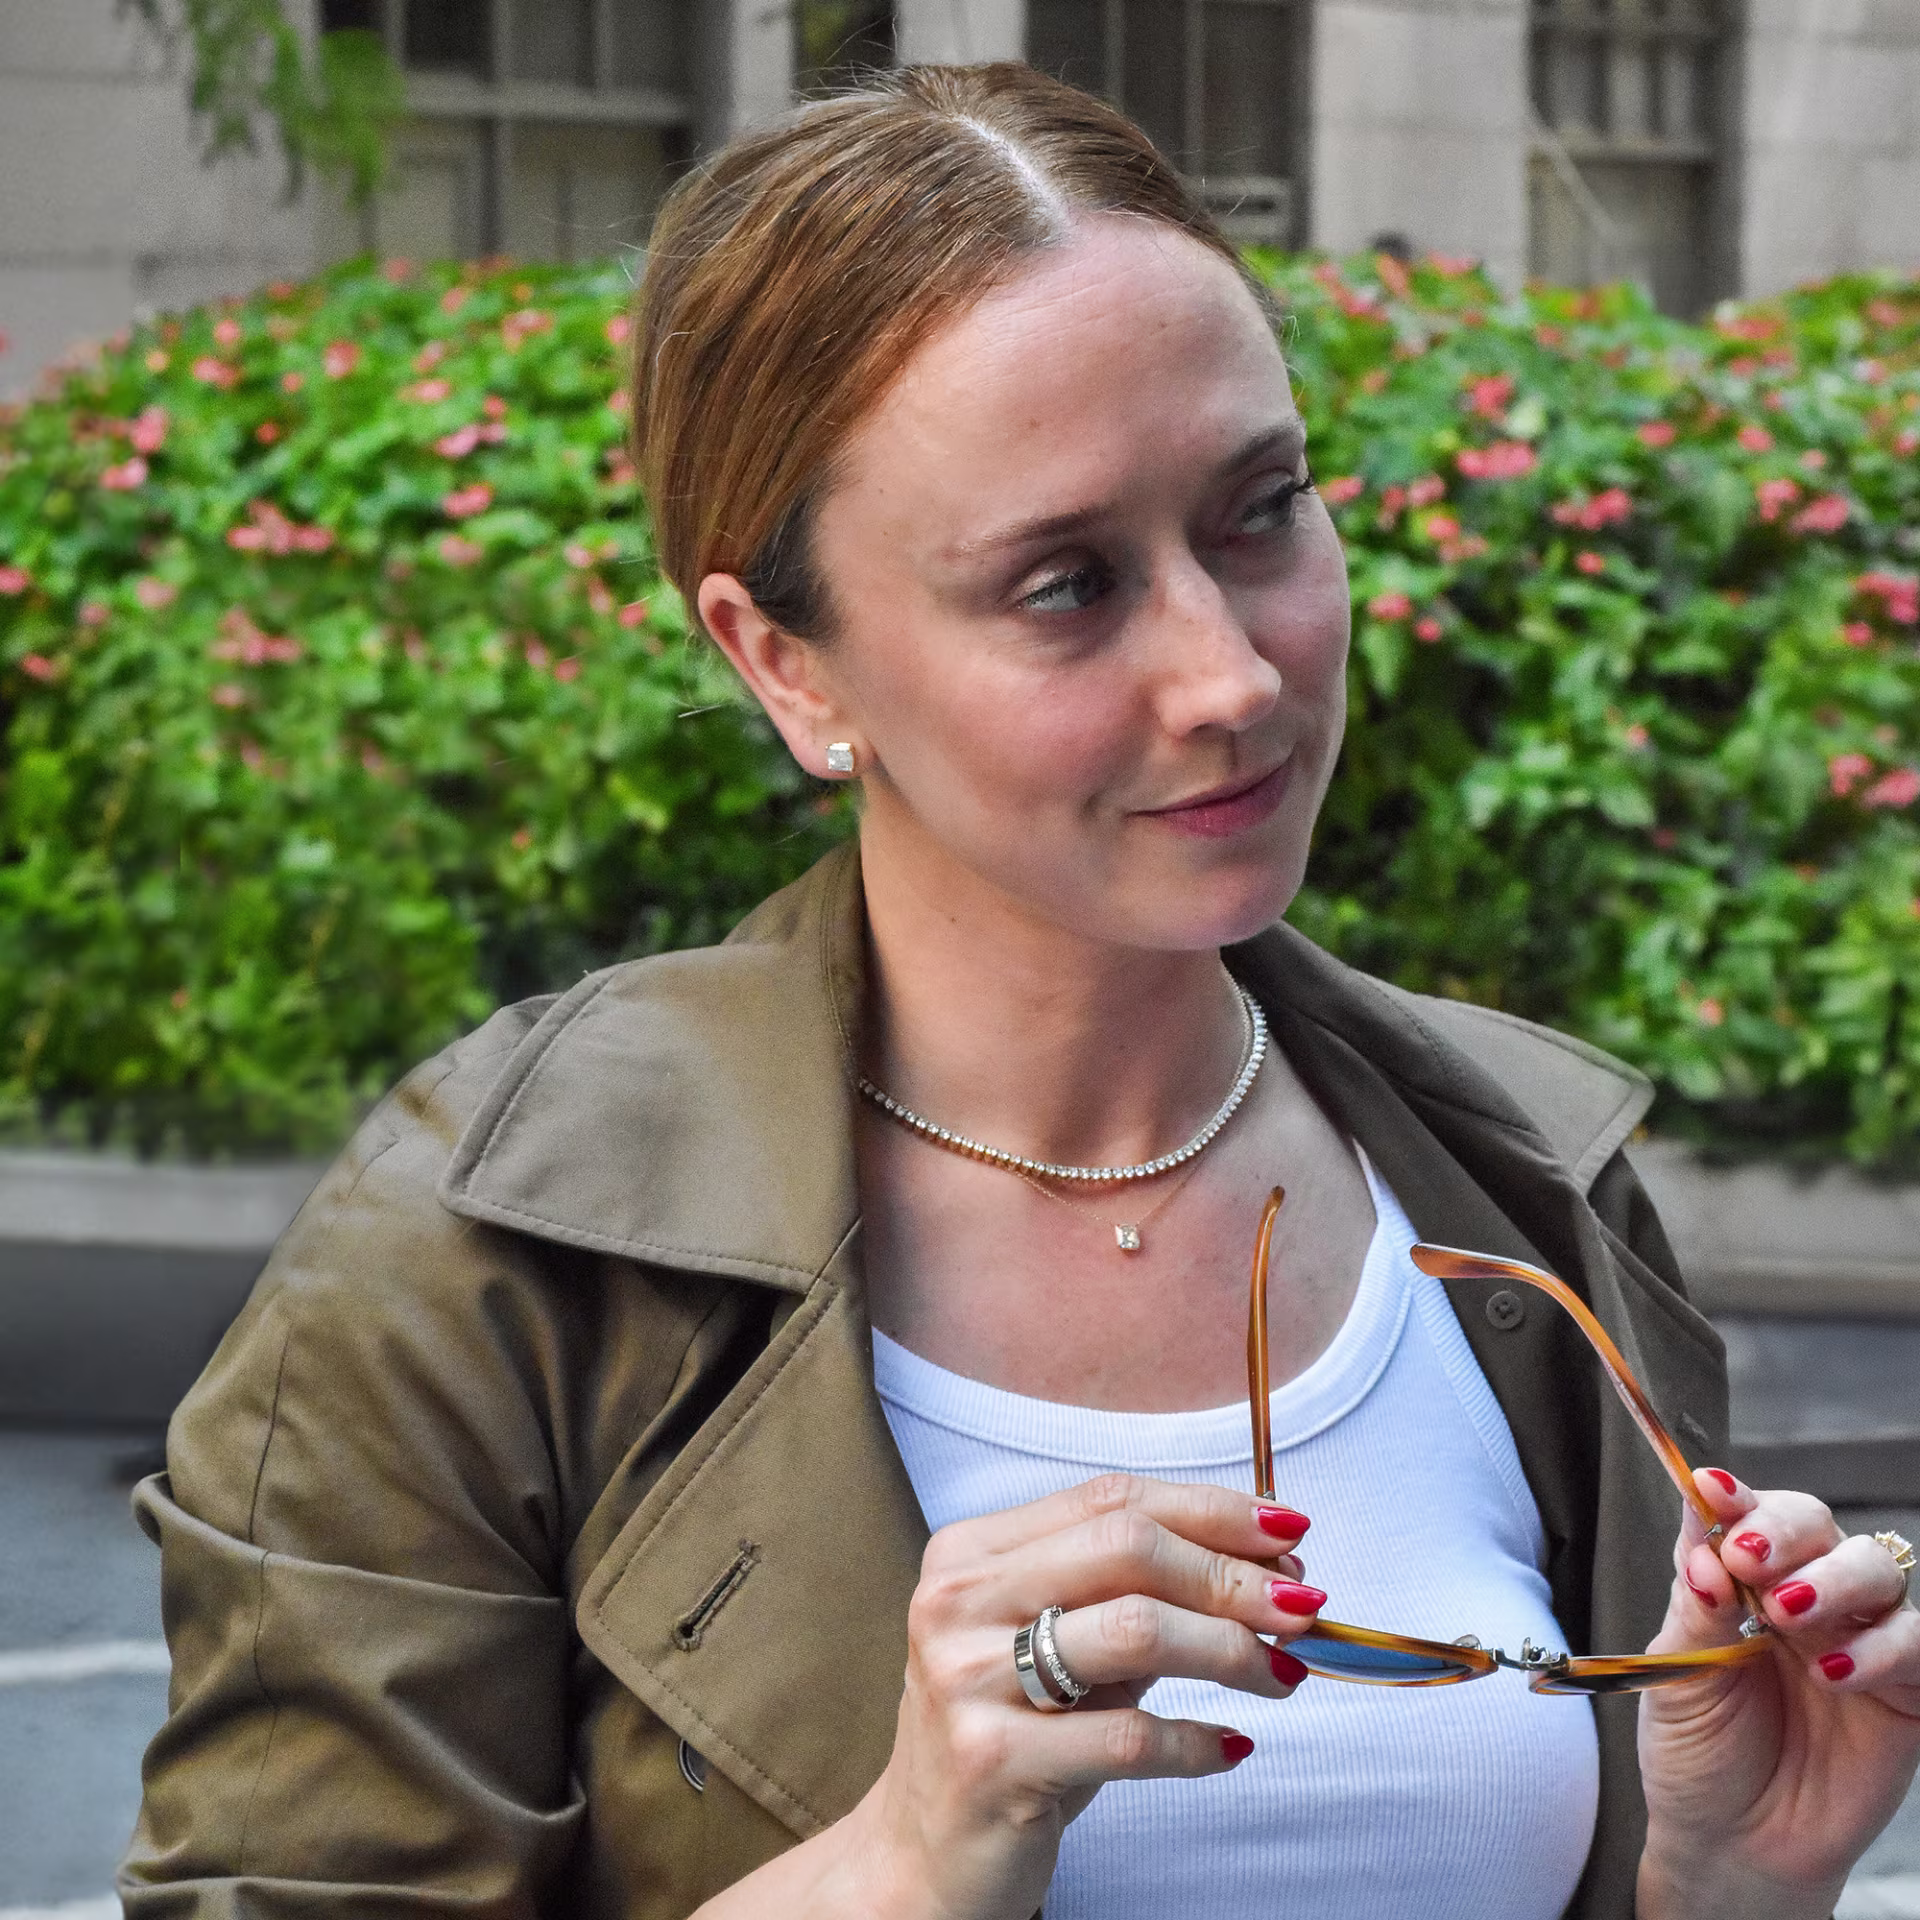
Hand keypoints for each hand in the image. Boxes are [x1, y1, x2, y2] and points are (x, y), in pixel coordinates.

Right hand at [698, 1472, 1319, 1919]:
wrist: (922, 1855)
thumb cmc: (1010, 1738)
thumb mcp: (1060, 1649)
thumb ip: (1137, 1597)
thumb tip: (1267, 1565)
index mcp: (971, 1552)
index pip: (1109, 1499)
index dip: (1209, 1508)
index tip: (1288, 1530)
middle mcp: (958, 1600)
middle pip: (1125, 1548)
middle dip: (1231, 1573)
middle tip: (1304, 1605)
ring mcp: (967, 1678)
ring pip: (1135, 1630)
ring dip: (1230, 1649)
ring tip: (1283, 1673)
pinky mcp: (989, 1759)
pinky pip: (1128, 1737)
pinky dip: (1197, 1742)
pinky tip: (1231, 1748)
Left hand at [1636, 1468, 1919, 1919]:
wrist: (1732, 1845)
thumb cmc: (1697, 1753)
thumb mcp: (1676, 1672)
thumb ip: (1694, 1604)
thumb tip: (1701, 1536)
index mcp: (1741, 1582)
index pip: (1749, 1516)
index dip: (1737, 1497)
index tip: (1713, 1488)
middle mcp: (1804, 1597)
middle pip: (1818, 1523)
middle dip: (1786, 1530)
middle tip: (1751, 1560)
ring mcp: (1858, 1639)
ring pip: (1876, 1568)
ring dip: (1835, 1579)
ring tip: (1786, 1614)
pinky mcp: (1905, 1693)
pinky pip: (1916, 1642)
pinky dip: (1881, 1648)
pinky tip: (1834, 1673)